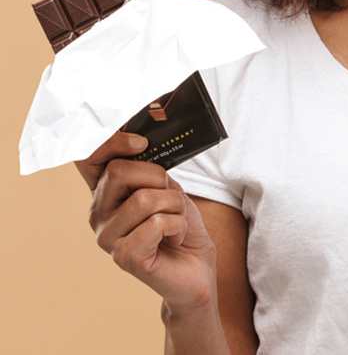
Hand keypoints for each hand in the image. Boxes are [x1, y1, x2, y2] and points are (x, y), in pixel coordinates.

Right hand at [76, 132, 217, 310]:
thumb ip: (150, 168)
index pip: (89, 159)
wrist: (196, 266)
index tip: (141, 142)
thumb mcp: (166, 186)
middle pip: (119, 171)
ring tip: (175, 220)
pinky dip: (177, 225)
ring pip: (144, 198)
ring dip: (174, 205)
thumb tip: (143, 143)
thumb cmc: (179, 224)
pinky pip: (156, 223)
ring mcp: (107, 238)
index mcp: (105, 193)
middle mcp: (98, 214)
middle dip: (158, 177)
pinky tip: (174, 238)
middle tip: (169, 197)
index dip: (110, 143)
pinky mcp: (123, 257)